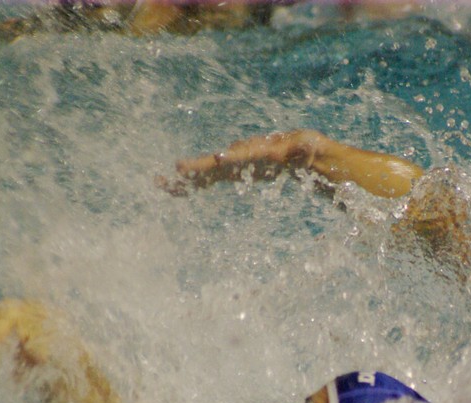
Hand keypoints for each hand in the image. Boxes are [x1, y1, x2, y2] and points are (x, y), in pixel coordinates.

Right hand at [166, 130, 320, 189]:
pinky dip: (190, 184)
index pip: (237, 157)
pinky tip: (171, 188)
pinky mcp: (229, 172)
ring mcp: (232, 164)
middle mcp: (238, 156)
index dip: (224, 161)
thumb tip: (307, 146)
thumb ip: (306, 149)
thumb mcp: (308, 149)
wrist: (295, 147)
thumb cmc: (303, 149)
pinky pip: (206, 179)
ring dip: (184, 179)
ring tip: (162, 184)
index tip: (209, 162)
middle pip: (213, 164)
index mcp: (256, 152)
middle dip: (194, 168)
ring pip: (204, 172)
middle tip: (174, 172)